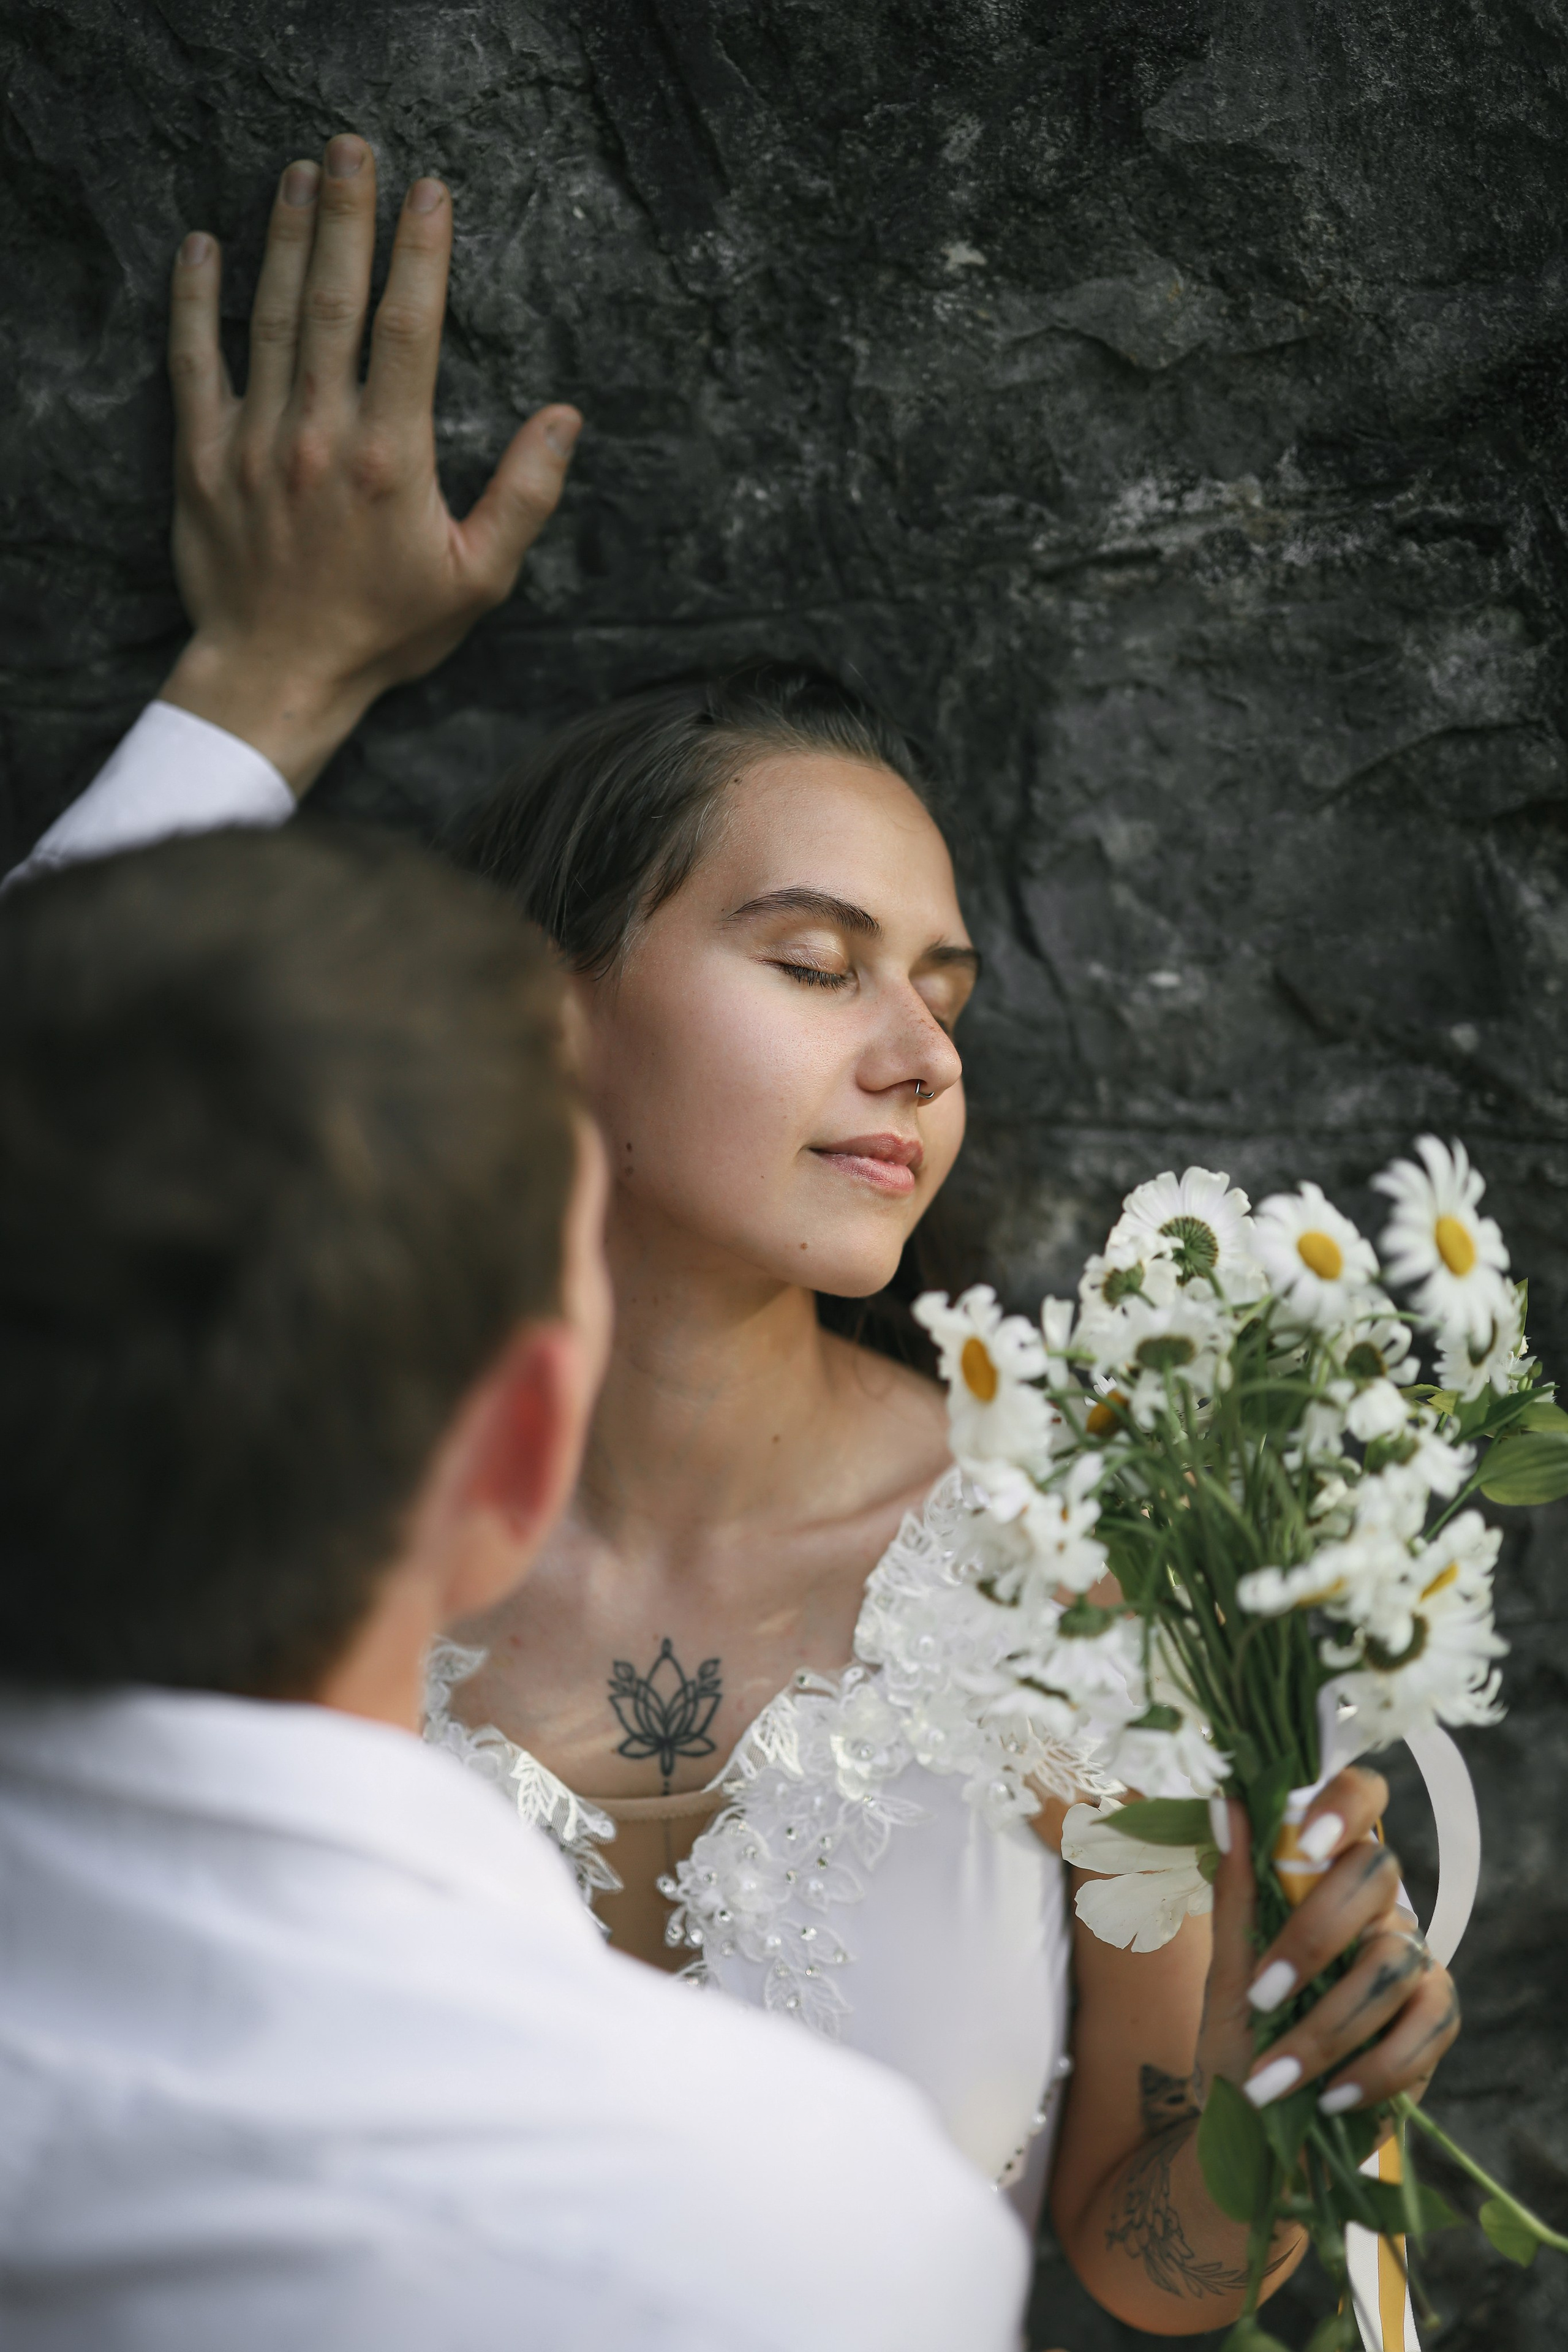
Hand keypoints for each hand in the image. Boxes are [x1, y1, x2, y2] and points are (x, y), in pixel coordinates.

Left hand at [161, 133, 580, 792]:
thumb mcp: (478, 580)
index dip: (421, 252)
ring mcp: (256, 442)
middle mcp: (319, 436)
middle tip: (351, 148)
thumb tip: (564, 417)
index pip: (409, 328)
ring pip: (270, 317)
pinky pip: (194, 364)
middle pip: (335, 300)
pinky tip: (203, 248)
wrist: (278, 676)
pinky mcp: (204, 458)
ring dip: (285, 238)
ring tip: (297, 175)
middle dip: (346, 215)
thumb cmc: (384, 633)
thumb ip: (524, 497)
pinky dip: (194, 303)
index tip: (429, 191)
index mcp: (390, 459)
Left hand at [1198, 1767, 1459, 2120]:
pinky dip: (1372, 2068)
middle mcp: (1378, 1903)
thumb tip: (1225, 1803)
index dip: (1345, 1802)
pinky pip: (1425, 2027)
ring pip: (1392, 1960)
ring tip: (1274, 2075)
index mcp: (1325, 1872)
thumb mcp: (1225, 1971)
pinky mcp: (1437, 2016)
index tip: (1305, 1840)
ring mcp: (1413, 1957)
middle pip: (1378, 1874)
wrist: (1261, 2131)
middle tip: (1261, 1995)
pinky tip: (1329, 2096)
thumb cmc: (1240, 2038)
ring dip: (1327, 2025)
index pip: (1362, 1797)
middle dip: (1315, 1937)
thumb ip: (1235, 1892)